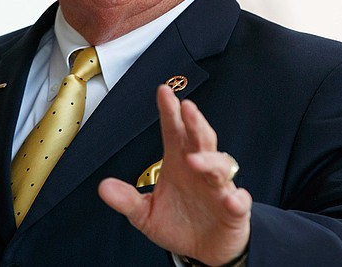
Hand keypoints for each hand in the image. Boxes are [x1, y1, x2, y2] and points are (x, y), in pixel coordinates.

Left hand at [98, 85, 251, 264]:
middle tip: (187, 108)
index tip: (163, 91)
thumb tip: (103, 187)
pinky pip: (238, 201)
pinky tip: (230, 198)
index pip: (174, 132)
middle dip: (194, 123)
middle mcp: (200, 170)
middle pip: (200, 139)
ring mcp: (218, 188)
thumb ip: (127, 199)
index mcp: (178, 163)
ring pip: (219, 166)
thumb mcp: (146, 213)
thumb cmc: (179, 224)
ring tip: (195, 160)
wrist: (205, 251)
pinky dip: (236, 199)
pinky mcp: (233, 210)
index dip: (170, 112)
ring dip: (209, 160)